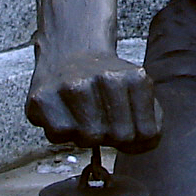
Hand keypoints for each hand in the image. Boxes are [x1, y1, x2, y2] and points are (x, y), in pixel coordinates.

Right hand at [25, 47, 160, 151]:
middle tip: (102, 120)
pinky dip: (62, 134)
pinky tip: (64, 114)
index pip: (147, 134)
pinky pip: (58, 136)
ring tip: (83, 116)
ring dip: (86, 136)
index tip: (127, 128)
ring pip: (88, 140)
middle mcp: (105, 79)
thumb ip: (152, 121)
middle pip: (119, 138)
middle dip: (113, 137)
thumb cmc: (105, 82)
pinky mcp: (42, 98)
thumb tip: (141, 144)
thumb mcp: (138, 91)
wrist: (69, 51)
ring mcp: (72, 87)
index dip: (138, 141)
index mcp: (134, 79)